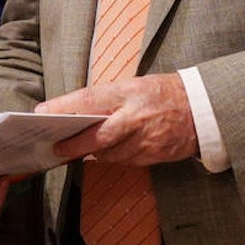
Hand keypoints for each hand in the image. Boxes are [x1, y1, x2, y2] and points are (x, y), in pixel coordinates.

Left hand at [37, 73, 197, 166]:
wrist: (202, 109)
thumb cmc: (163, 93)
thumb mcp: (136, 84)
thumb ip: (108, 98)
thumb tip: (74, 110)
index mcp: (129, 91)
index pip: (90, 99)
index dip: (64, 107)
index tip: (42, 112)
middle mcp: (136, 115)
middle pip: (98, 135)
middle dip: (75, 144)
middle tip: (56, 148)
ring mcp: (146, 138)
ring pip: (110, 153)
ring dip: (93, 153)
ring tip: (77, 149)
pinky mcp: (154, 154)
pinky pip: (126, 160)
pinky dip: (113, 157)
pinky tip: (105, 153)